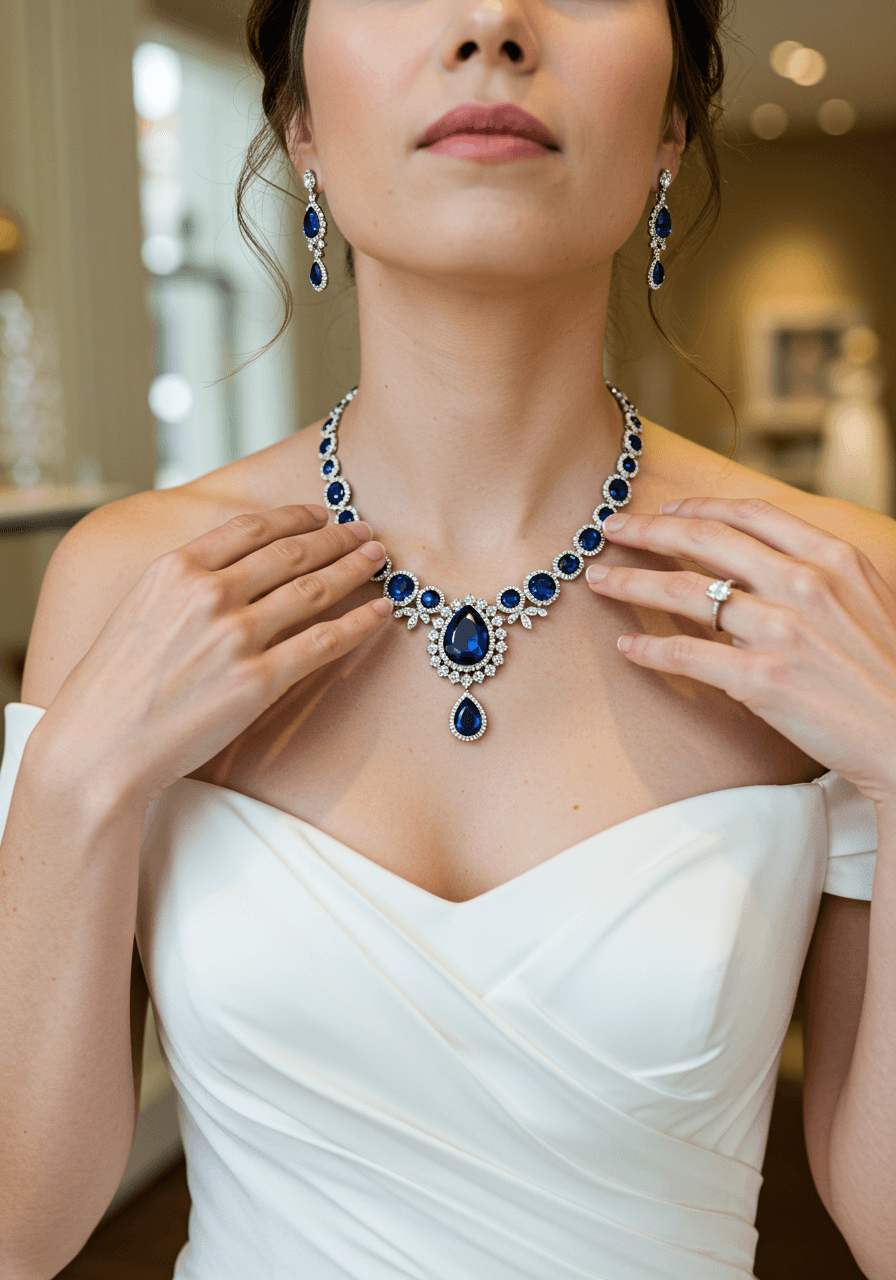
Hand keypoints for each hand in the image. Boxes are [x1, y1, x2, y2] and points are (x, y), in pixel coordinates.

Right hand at [36, 505, 390, 808]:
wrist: (97, 746)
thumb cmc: (111, 687)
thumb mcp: (136, 609)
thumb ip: (182, 582)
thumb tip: (229, 567)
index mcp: (175, 569)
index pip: (251, 528)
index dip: (295, 517)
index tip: (321, 513)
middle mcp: (208, 594)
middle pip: (291, 553)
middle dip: (336, 538)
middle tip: (365, 532)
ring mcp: (235, 637)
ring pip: (314, 590)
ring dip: (354, 569)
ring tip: (379, 560)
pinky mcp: (257, 681)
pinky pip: (323, 642)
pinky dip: (359, 623)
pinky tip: (379, 611)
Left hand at [585, 497, 895, 805]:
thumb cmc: (887, 673)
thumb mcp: (866, 600)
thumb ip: (818, 574)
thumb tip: (763, 563)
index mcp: (831, 558)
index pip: (750, 514)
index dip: (698, 507)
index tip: (666, 509)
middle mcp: (803, 585)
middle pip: (705, 541)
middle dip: (648, 531)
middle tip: (610, 529)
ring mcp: (781, 631)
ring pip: (685, 592)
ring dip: (632, 583)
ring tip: (599, 580)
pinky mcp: (762, 679)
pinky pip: (688, 656)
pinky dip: (649, 651)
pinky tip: (626, 647)